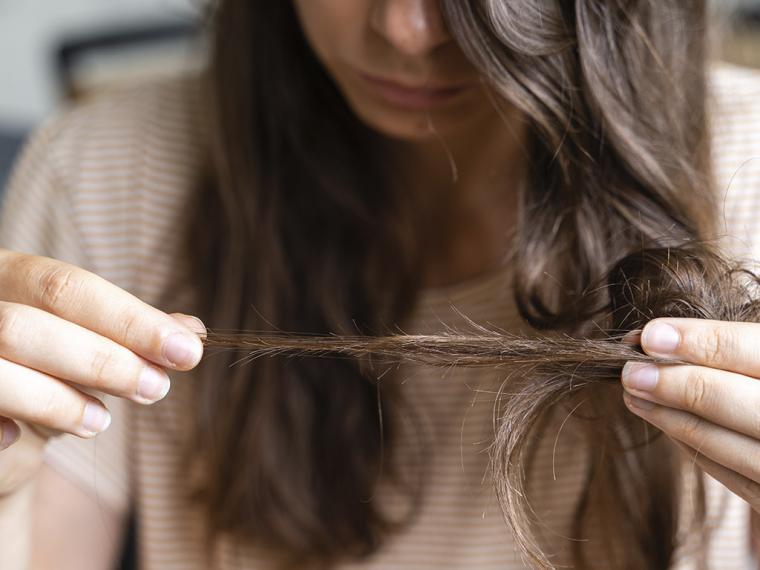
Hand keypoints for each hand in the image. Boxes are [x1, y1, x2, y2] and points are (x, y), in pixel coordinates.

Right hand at [0, 249, 204, 492]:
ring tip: (101, 422)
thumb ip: (131, 336)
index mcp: (7, 276)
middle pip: (28, 325)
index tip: (188, 351)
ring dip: (56, 399)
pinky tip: (19, 440)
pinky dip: (1, 428)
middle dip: (101, 360)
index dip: (130, 321)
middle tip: (157, 388)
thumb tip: (193, 331)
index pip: (67, 288)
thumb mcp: (88, 347)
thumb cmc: (42, 370)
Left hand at [621, 318, 759, 509]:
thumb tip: (670, 337)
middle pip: (735, 403)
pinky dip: (697, 449)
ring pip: (729, 447)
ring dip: (673, 419)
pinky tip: (668, 423)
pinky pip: (737, 479)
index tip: (649, 334)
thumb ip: (748, 345)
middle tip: (629, 371)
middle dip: (675, 385)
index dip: (700, 341)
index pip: (755, 351)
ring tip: (634, 393)